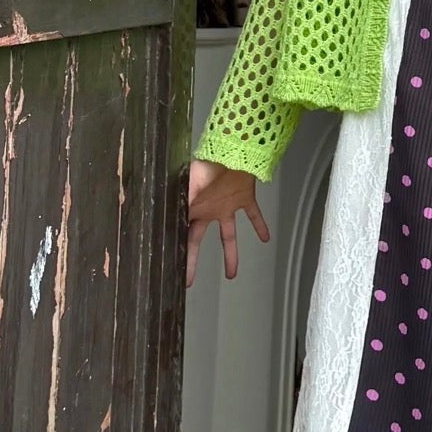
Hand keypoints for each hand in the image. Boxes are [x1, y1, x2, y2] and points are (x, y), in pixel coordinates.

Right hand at [186, 160, 268, 282]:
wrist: (230, 150)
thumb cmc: (206, 165)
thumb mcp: (188, 186)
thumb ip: (180, 203)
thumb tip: (165, 218)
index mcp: (193, 209)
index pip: (184, 235)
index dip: (180, 253)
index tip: (175, 270)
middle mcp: (208, 211)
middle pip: (199, 241)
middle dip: (193, 260)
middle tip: (189, 280)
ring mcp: (226, 206)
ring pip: (228, 236)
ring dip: (231, 255)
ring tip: (232, 275)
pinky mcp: (244, 199)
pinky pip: (253, 215)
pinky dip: (260, 226)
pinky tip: (265, 239)